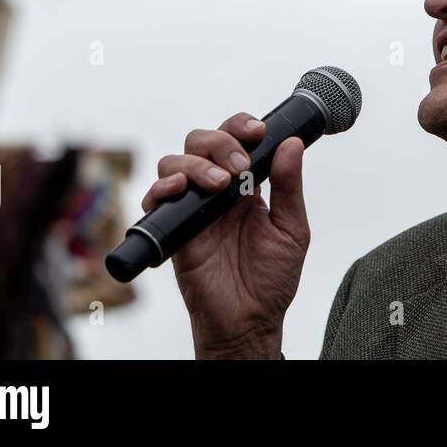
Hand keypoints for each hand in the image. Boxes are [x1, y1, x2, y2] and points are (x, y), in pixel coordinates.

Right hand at [141, 113, 310, 357]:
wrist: (250, 320)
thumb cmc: (272, 278)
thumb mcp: (292, 228)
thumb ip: (290, 186)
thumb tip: (291, 144)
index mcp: (247, 185)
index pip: (235, 139)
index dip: (241, 126)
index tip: (258, 131)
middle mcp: (216, 191)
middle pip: (201, 141)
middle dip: (220, 143)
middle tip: (240, 167)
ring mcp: (192, 209)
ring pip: (174, 162)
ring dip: (196, 164)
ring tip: (220, 185)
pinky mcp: (174, 230)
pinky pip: (155, 199)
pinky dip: (163, 188)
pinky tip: (180, 190)